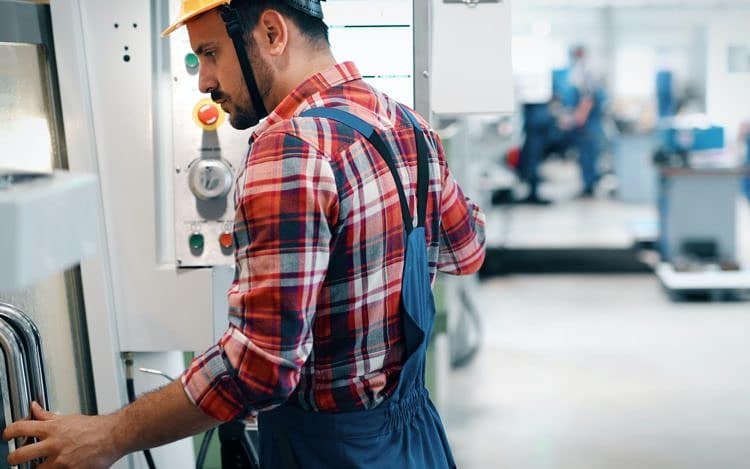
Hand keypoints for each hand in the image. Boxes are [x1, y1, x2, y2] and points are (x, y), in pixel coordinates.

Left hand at [3, 402, 122, 468]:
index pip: (21, 428)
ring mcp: (61, 461)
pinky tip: (60, 465)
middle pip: (19, 455)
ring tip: (42, 464)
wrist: (115, 436)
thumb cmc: (95, 427)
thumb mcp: (69, 419)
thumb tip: (34, 408)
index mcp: (53, 429)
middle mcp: (54, 444)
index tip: (6, 436)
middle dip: (13, 458)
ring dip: (36, 468)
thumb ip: (48, 416)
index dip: (8, 433)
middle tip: (15, 458)